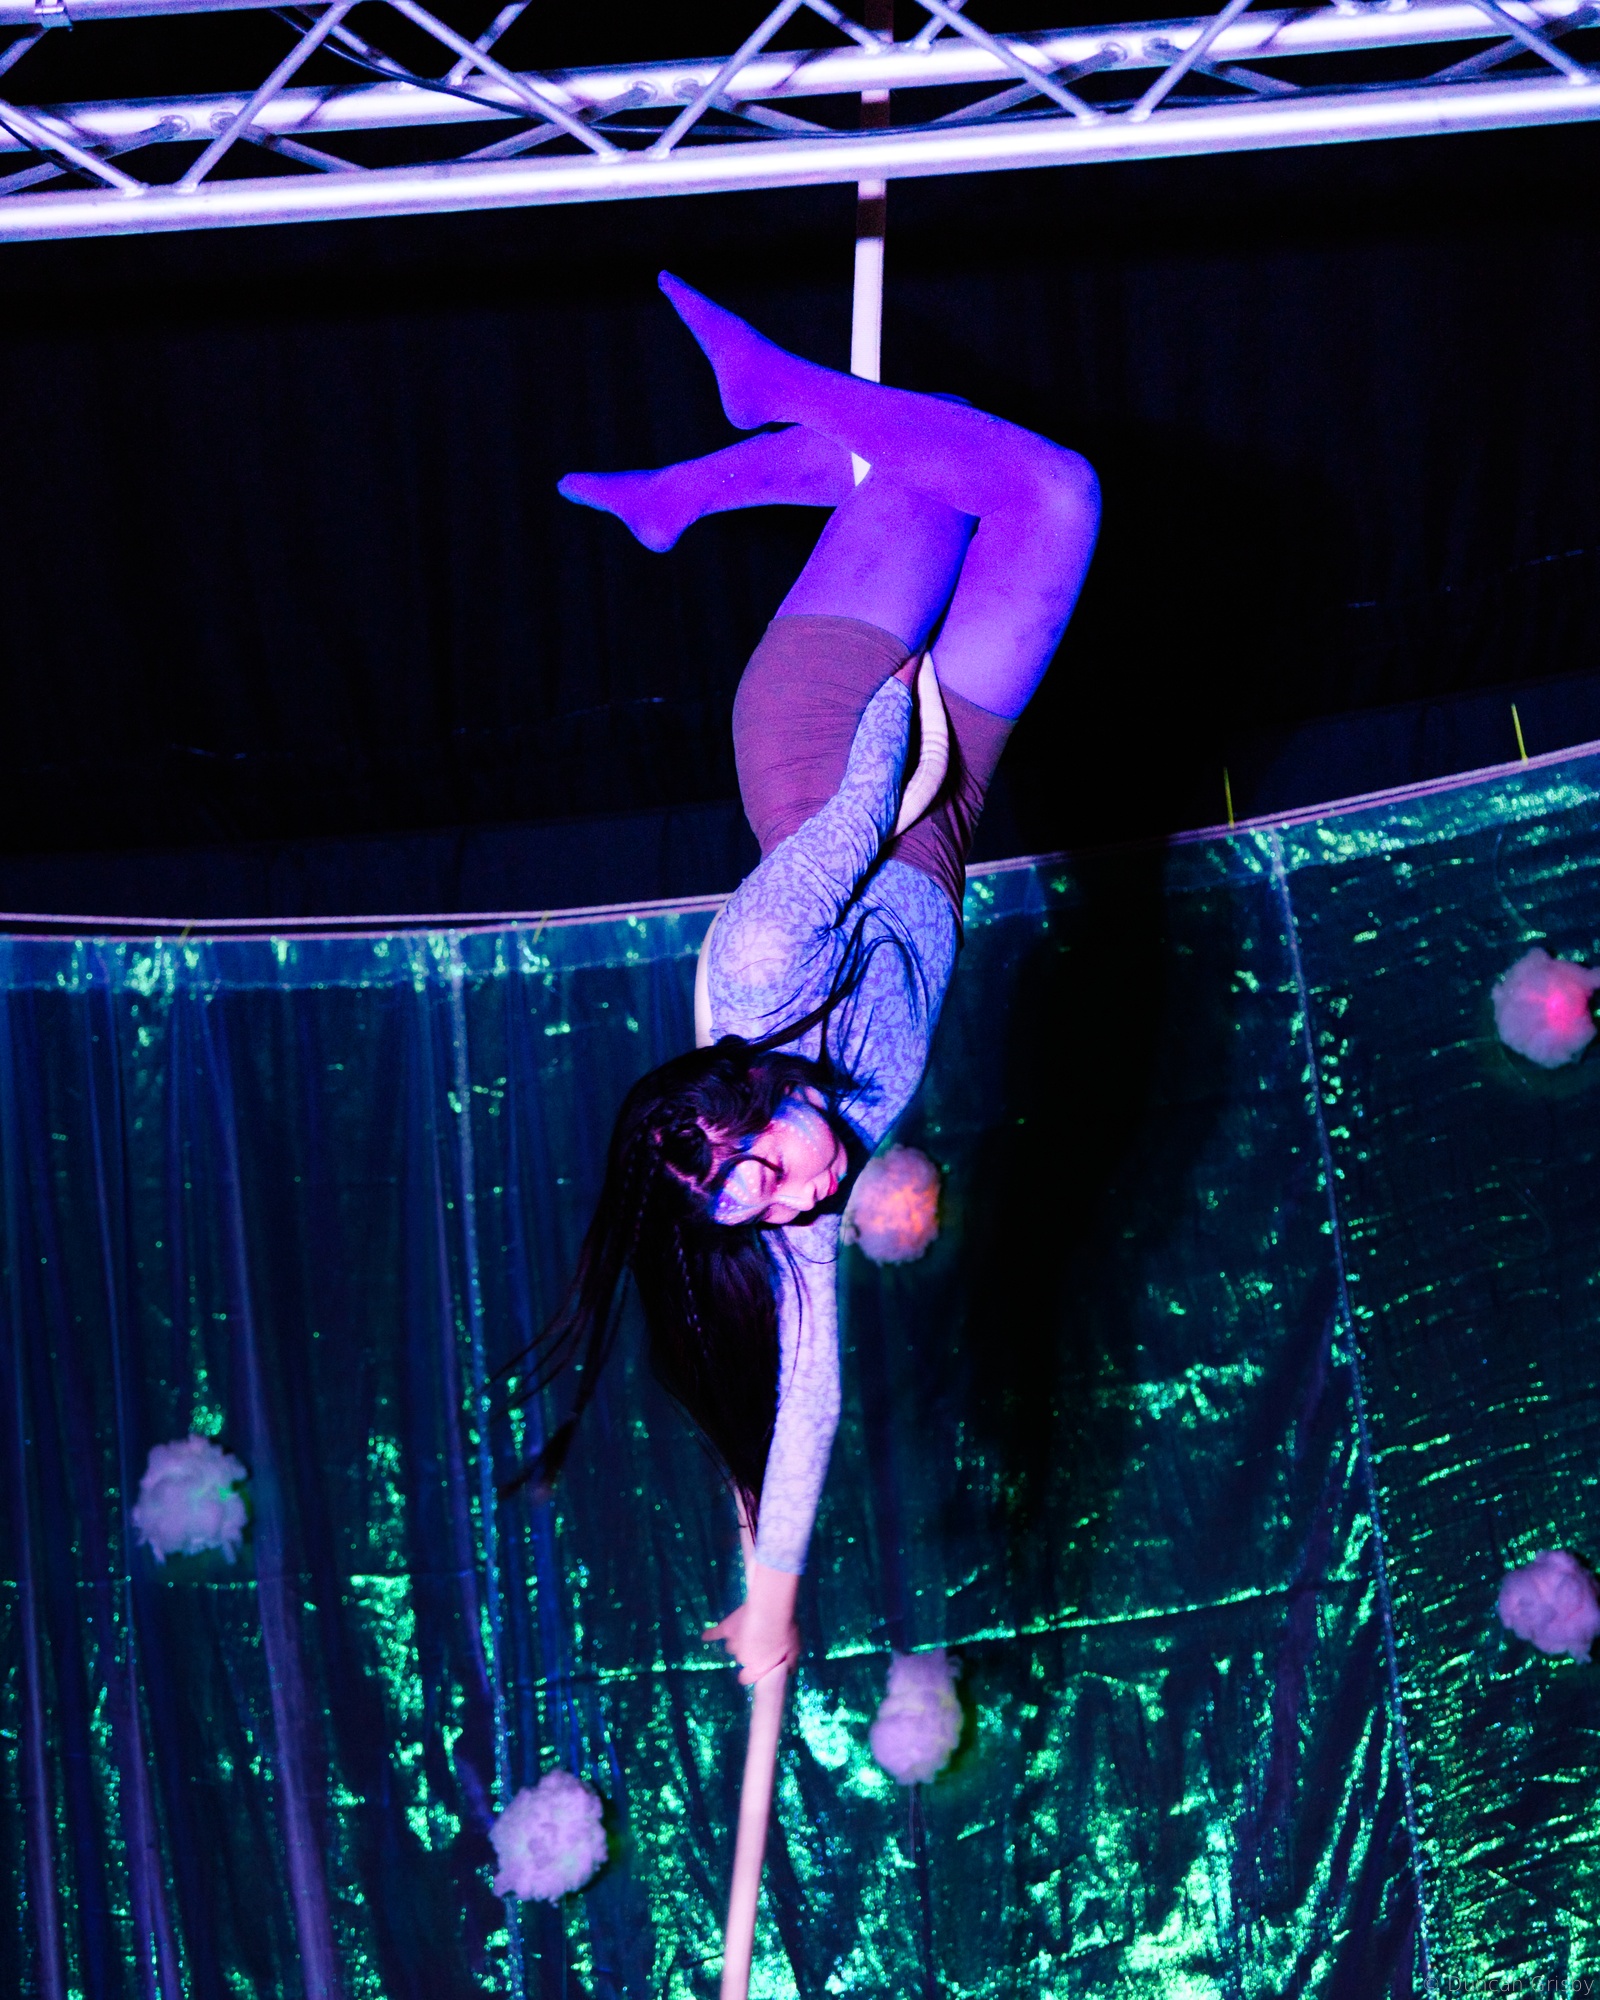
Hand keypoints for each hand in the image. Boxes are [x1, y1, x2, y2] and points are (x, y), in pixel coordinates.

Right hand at [703, 1560, 799, 1685]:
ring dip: (739, 1640)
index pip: (746, 1678)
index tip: (755, 1667)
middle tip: (760, 1640)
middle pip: (741, 1658)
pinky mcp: (727, 1628)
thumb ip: (789, 1664)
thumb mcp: (793, 1651)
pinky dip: (710, 1634)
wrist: (770, 1611)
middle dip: (748, 1651)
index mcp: (757, 1668)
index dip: (750, 1673)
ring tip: (750, 1629)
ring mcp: (733, 1643)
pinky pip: (715, 1633)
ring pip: (732, 1645)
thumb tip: (788, 1672)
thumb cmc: (784, 1632)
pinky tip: (705, 1636)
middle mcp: (743, 1658)